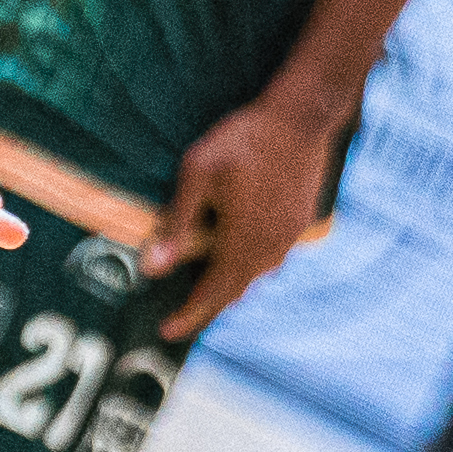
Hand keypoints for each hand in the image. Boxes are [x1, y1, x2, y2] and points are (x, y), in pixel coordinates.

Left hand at [157, 88, 344, 337]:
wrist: (300, 119)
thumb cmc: (243, 141)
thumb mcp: (198, 174)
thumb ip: (177, 223)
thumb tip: (152, 268)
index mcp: (242, 243)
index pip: (212, 294)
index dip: (189, 316)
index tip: (166, 332)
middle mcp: (269, 250)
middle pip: (234, 291)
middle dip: (206, 306)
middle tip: (180, 317)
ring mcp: (288, 238)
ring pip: (254, 275)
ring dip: (228, 285)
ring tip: (203, 290)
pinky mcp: (298, 224)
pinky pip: (269, 257)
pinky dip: (247, 265)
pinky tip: (236, 256)